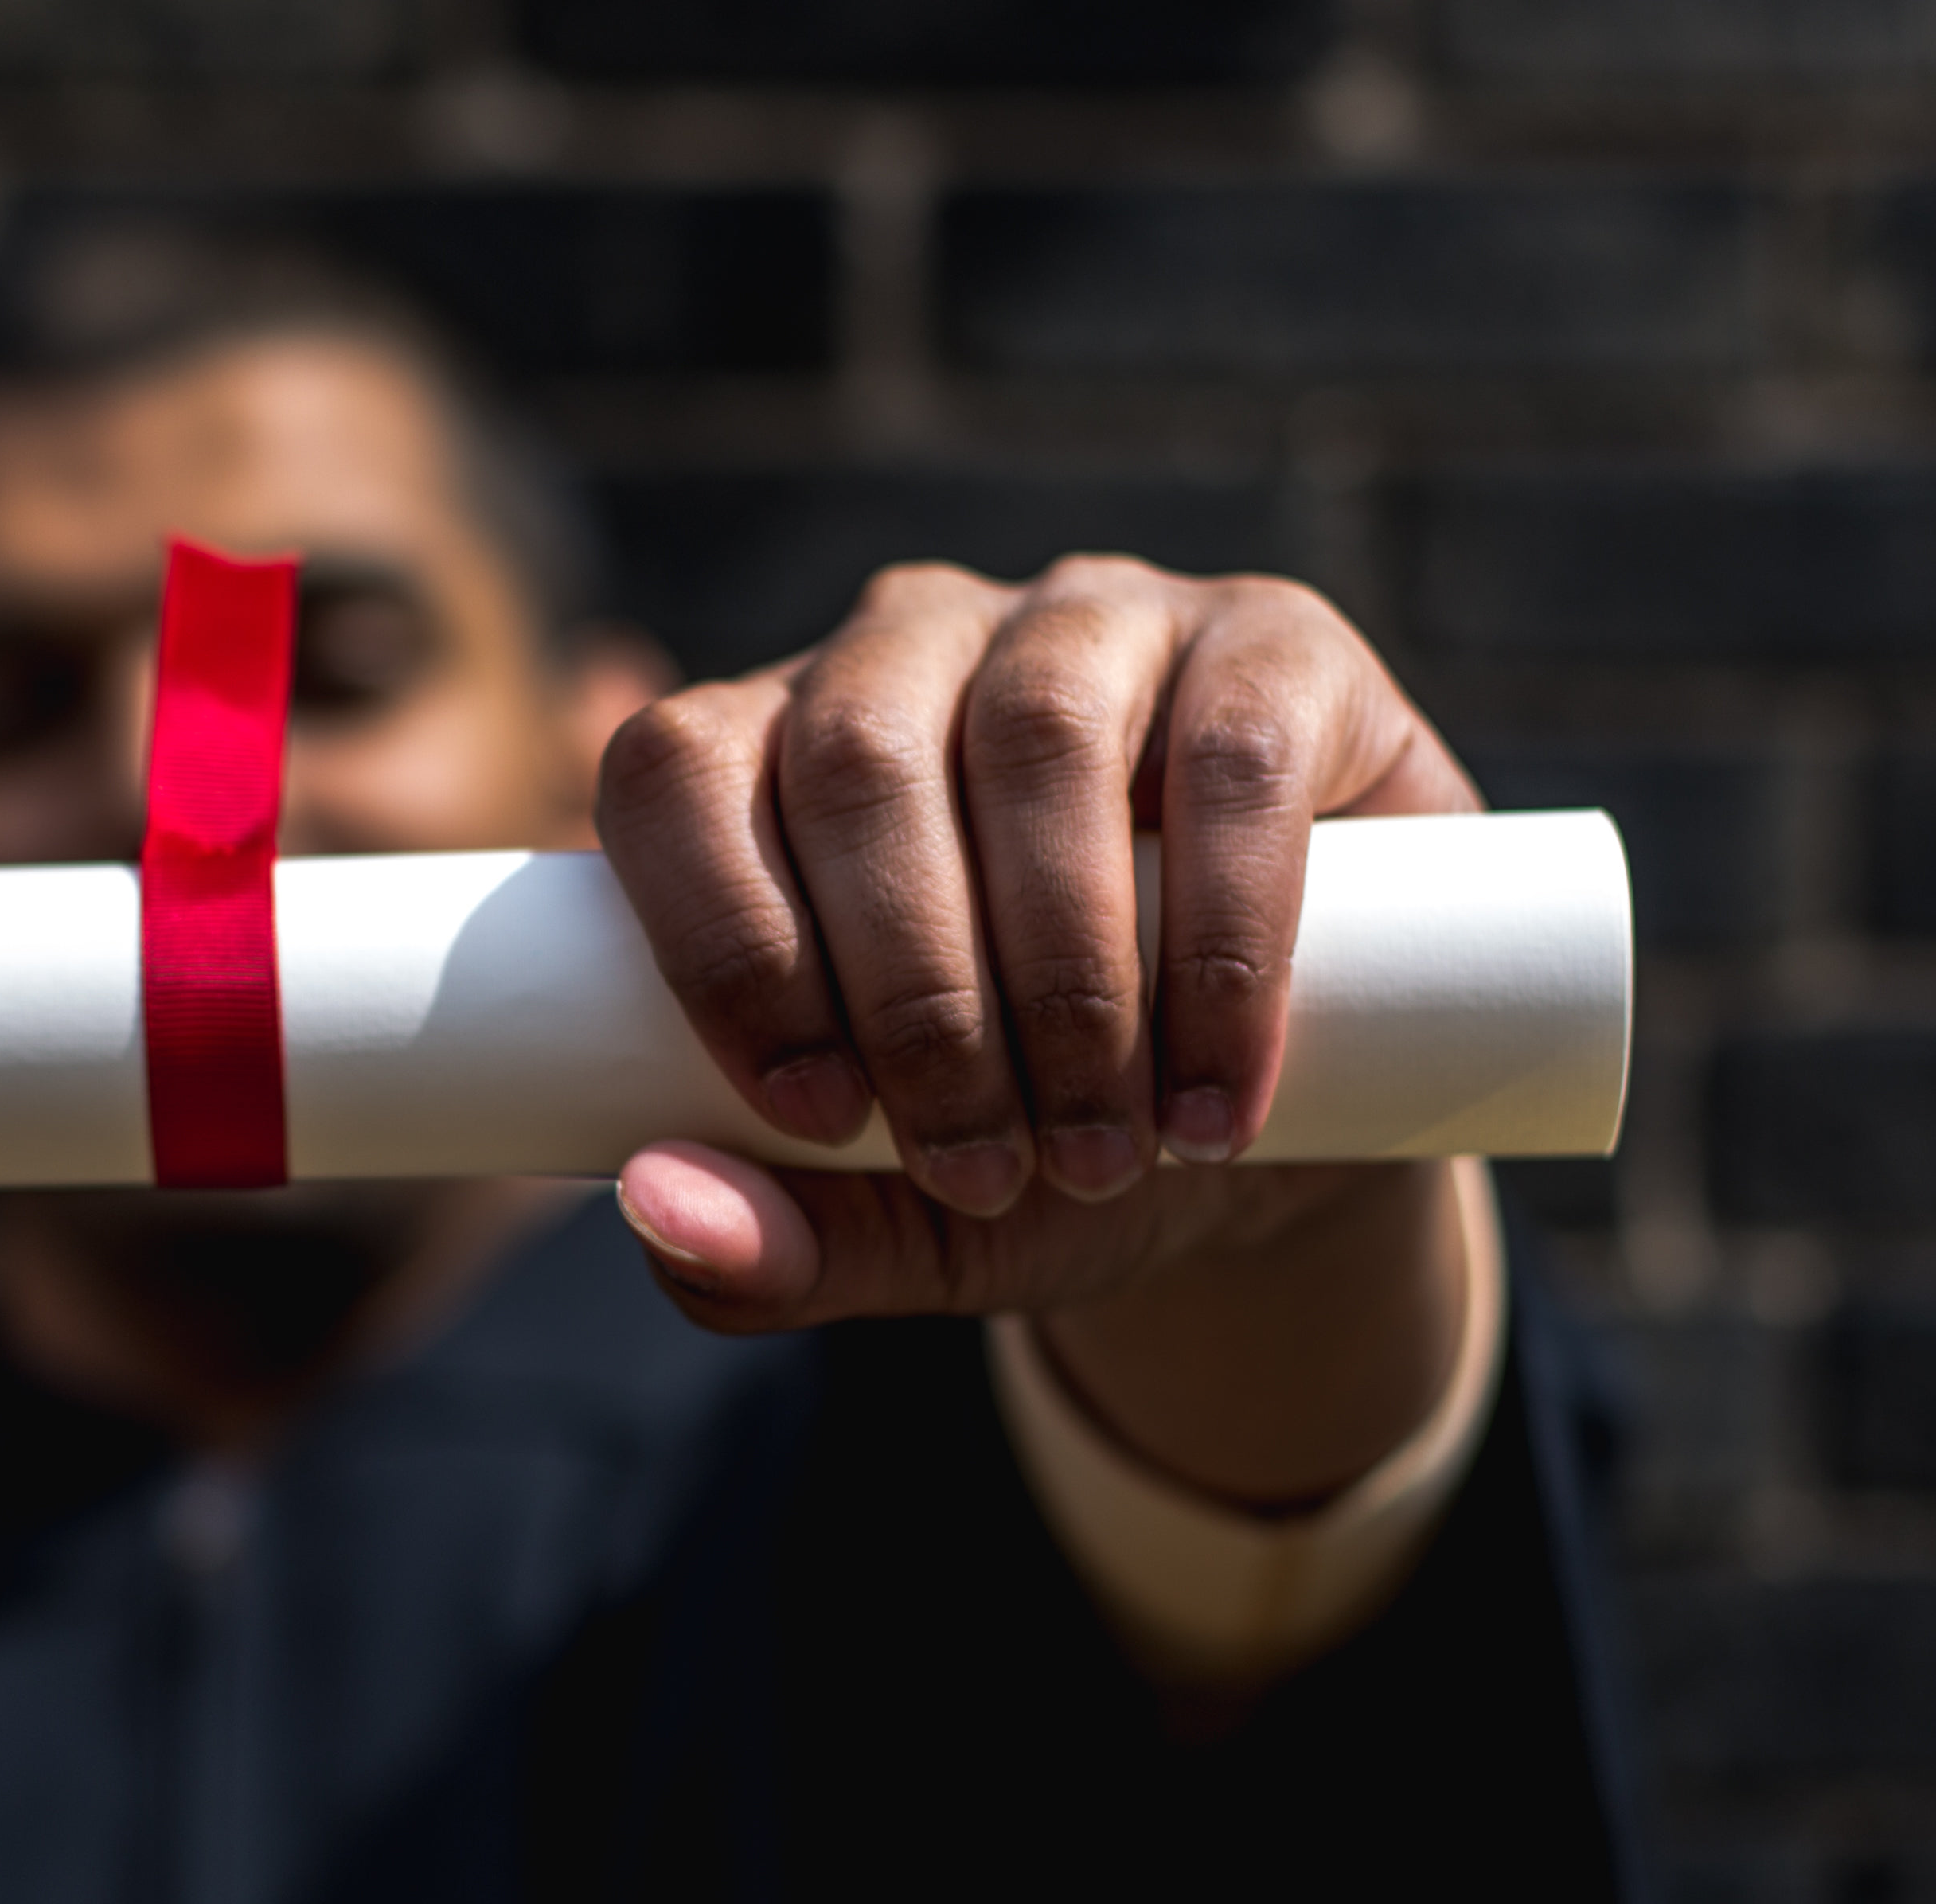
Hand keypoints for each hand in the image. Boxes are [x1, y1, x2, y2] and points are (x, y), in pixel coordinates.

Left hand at [591, 556, 1482, 1502]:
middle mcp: (910, 647)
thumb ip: (767, 1249)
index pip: (676, 773)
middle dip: (913, 997)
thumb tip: (662, 1215)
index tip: (817, 1120)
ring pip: (1035, 737)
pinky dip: (1226, 940)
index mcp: (770, 748)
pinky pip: (1231, 753)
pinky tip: (1217, 1093)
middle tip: (979, 1169)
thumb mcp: (893, 1223)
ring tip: (1101, 1150)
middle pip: (854, 759)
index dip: (722, 942)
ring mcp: (1091, 622)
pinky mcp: (1273, 646)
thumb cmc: (1031, 1144)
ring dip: (1065, 975)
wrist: (1252, 1141)